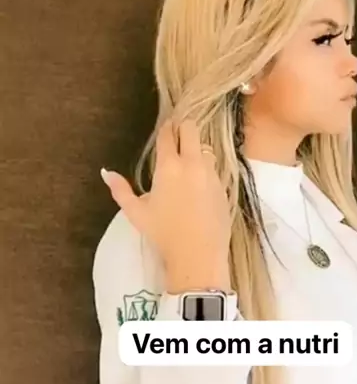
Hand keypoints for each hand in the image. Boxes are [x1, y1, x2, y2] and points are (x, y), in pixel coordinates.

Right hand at [101, 119, 231, 290]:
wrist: (198, 255)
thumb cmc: (163, 234)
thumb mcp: (136, 214)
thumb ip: (120, 190)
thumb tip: (106, 173)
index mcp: (168, 166)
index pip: (167, 134)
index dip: (165, 128)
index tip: (164, 129)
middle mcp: (192, 164)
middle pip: (191, 128)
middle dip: (184, 128)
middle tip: (178, 137)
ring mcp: (211, 175)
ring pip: (205, 149)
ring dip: (196, 151)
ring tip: (188, 165)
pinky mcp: (223, 188)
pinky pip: (215, 171)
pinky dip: (207, 172)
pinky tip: (199, 186)